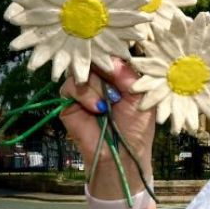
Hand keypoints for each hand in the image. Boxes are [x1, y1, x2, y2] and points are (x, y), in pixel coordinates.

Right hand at [59, 57, 155, 188]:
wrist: (121, 153)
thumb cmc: (136, 126)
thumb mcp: (140, 97)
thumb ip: (128, 75)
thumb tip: (112, 58)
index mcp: (120, 76)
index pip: (112, 55)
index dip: (114, 56)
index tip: (119, 62)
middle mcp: (101, 79)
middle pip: (95, 59)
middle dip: (106, 71)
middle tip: (116, 85)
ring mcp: (84, 89)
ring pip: (83, 71)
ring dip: (97, 87)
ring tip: (107, 105)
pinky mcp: (69, 101)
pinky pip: (70, 85)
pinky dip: (84, 95)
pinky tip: (97, 108)